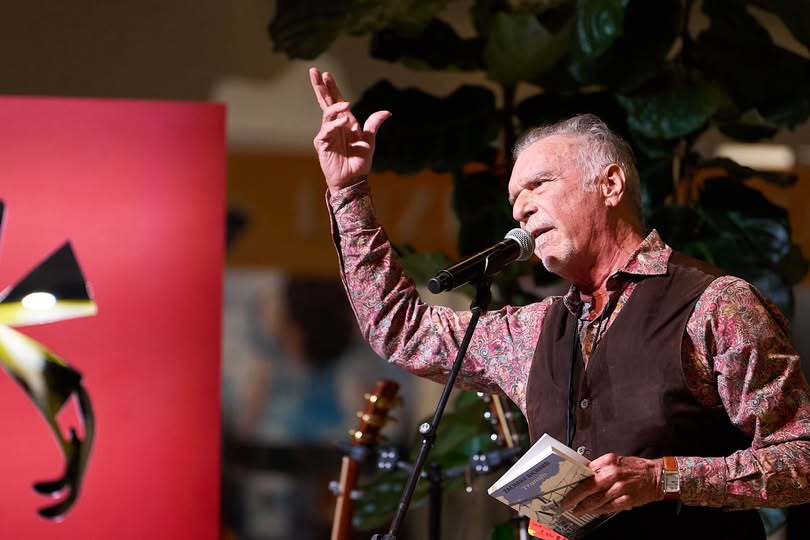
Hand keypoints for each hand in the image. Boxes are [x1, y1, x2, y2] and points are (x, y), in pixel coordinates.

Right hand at [309, 67, 390, 194]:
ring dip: (335, 108)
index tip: (326, 74)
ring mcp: (327, 133)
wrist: (353, 179)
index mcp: (346, 121)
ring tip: (345, 106)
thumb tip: (387, 112)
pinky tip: (344, 122)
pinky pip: (327, 130)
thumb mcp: (370, 141)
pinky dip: (335, 124)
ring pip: (326, 114)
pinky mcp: (322, 143)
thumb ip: (374, 125)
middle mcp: (335, 125)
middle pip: (325, 102)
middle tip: (315, 71)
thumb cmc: (360, 161)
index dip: (331, 87)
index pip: (336, 100)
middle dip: (320, 87)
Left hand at [560, 454, 661, 515]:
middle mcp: (612, 474)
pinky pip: (608, 508)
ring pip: (596, 500)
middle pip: (587, 487)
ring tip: (577, 510)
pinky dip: (598, 511)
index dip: (573, 481)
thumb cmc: (635, 468)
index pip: (584, 472)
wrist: (657, 475)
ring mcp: (619, 488)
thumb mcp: (615, 461)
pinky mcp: (626, 500)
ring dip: (584, 507)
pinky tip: (592, 512)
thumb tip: (583, 475)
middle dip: (574, 497)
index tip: (565, 487)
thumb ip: (599, 468)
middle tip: (566, 503)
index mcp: (608, 461)